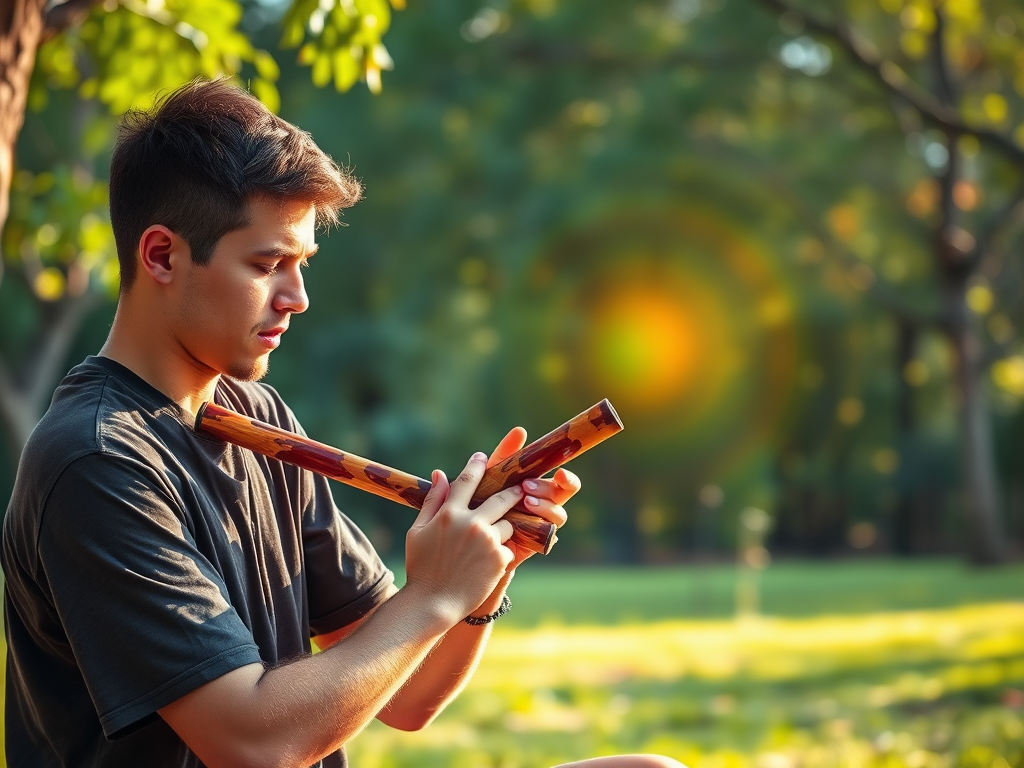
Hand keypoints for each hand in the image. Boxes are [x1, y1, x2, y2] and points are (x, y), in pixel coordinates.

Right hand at [404, 453, 521, 624]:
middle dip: (512, 491)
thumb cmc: (421, 567)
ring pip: (507, 523)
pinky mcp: (500, 559)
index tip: (484, 457)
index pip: (467, 481)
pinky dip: (501, 552)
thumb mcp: (418, 531)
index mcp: (449, 514)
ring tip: (490, 541)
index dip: (477, 466)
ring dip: (502, 528)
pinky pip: (508, 547)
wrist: (433, 603)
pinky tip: (487, 564)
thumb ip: (433, 501)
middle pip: (501, 497)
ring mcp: (488, 541)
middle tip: (518, 487)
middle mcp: (471, 523)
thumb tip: (440, 473)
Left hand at [487, 427, 580, 568]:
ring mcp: (540, 523)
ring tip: (525, 501)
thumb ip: (505, 455)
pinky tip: (524, 522)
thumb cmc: (477, 503)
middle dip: (552, 487)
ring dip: (546, 505)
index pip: (561, 480)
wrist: (464, 540)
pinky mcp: (534, 541)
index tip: (560, 472)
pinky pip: (548, 536)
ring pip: (558, 514)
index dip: (566, 477)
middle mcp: (543, 503)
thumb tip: (520, 430)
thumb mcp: (490, 476)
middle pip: (563, 494)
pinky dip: (540, 527)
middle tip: (527, 486)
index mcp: (537, 486)